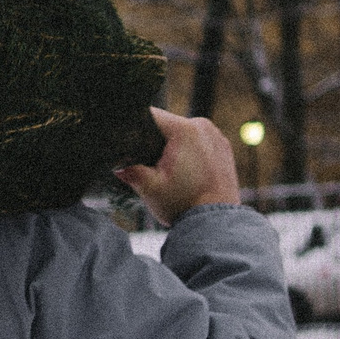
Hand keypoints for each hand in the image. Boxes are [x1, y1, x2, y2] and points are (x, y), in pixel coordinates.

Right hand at [115, 107, 241, 225]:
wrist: (216, 223)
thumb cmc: (184, 204)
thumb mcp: (148, 187)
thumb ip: (129, 170)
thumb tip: (116, 164)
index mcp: (184, 130)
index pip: (150, 115)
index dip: (134, 127)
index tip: (127, 143)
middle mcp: (203, 126)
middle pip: (166, 125)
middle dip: (154, 141)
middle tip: (149, 166)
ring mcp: (216, 136)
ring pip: (182, 133)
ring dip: (171, 147)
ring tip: (169, 172)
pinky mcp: (224, 148)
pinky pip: (198, 142)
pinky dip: (189, 152)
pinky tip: (185, 173)